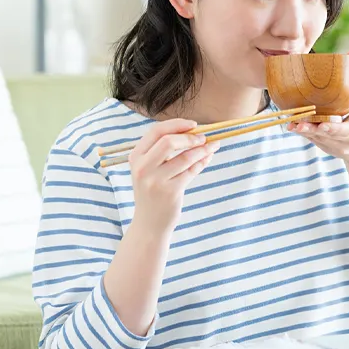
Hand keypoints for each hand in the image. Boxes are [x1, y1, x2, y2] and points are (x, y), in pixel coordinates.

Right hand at [127, 118, 219, 234]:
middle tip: (205, 138)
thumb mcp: (150, 169)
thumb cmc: (153, 191)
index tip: (194, 124)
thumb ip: (164, 151)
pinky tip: (207, 158)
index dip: (177, 124)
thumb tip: (195, 132)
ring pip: (185, 157)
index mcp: (136, 157)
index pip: (156, 131)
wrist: (149, 223)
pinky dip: (202, 162)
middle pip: (169, 141)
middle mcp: (142, 168)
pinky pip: (191, 171)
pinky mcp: (170, 192)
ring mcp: (155, 181)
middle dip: (190, 137)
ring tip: (212, 147)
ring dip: (202, 150)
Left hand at [287, 81, 348, 164]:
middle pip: (324, 136)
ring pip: (315, 139)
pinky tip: (293, 125)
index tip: (322, 125)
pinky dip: (304, 132)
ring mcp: (333, 147)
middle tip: (297, 124)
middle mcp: (343, 142)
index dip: (332, 128)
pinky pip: (312, 139)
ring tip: (290, 123)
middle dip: (310, 130)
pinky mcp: (325, 148)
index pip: (343, 131)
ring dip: (303, 131)